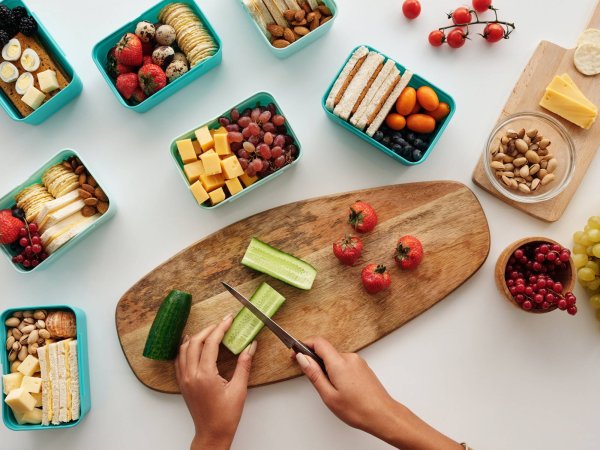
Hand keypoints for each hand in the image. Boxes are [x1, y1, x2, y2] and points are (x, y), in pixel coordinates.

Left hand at [175, 315, 256, 449]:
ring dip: (196, 337)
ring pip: (184, 349)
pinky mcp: (183, 384)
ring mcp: (184, 379)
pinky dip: (185, 349)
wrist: (212, 434)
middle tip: (221, 324)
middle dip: (209, 329)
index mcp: (205, 375)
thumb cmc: (226, 416)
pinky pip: (179, 360)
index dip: (220, 328)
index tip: (228, 320)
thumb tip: (250, 346)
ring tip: (208, 331)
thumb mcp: (239, 389)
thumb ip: (244, 364)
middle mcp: (191, 375)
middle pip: (195, 342)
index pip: (211, 343)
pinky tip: (193, 345)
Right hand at [294, 337, 460, 449]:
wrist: (383, 415)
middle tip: (310, 376)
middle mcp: (350, 358)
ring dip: (326, 367)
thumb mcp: (329, 395)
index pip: (318, 342)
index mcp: (339, 363)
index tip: (295, 352)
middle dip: (314, 360)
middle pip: (326, 350)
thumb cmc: (358, 409)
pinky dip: (336, 370)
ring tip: (329, 389)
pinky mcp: (362, 367)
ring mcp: (357, 361)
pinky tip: (339, 387)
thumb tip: (302, 358)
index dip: (304, 344)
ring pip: (335, 358)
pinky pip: (344, 362)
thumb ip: (314, 374)